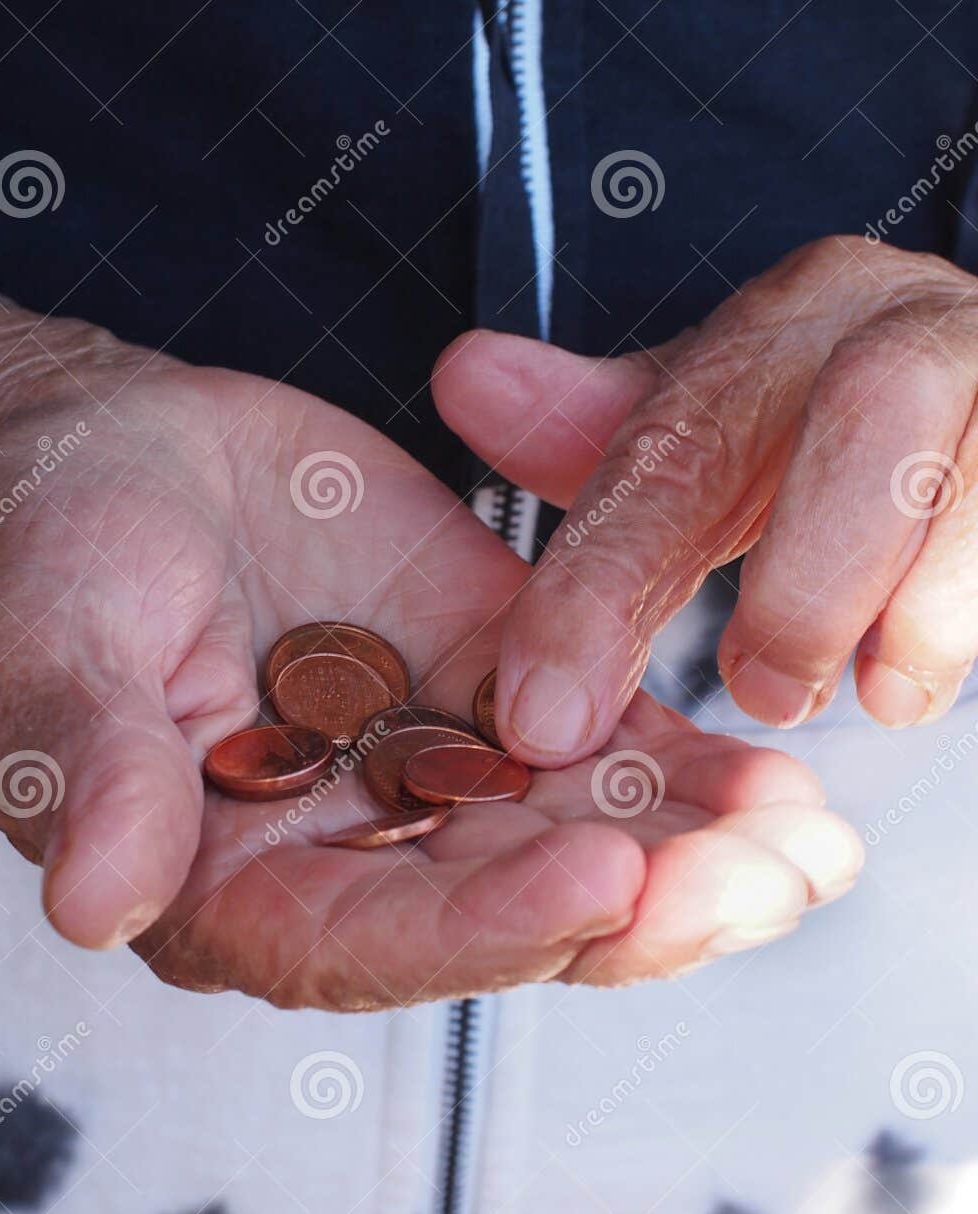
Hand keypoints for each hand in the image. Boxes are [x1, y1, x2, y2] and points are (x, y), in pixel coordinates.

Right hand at [0, 199, 860, 1006]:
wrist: (95, 458)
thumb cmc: (31, 560)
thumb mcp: (39, 652)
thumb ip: (83, 773)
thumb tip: (92, 904)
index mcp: (216, 884)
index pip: (352, 939)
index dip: (472, 923)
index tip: (589, 875)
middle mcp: (332, 855)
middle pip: (492, 911)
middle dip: (630, 906)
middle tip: (754, 879)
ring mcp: (414, 774)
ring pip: (564, 836)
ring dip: (691, 851)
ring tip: (803, 840)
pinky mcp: (476, 686)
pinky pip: (589, 736)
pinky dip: (683, 761)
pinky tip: (775, 774)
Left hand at [436, 235, 977, 763]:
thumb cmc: (818, 424)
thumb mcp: (700, 424)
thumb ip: (585, 429)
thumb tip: (462, 374)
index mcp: (785, 323)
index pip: (673, 449)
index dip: (601, 587)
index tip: (543, 714)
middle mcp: (906, 323)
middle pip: (868, 412)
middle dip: (807, 576)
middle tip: (762, 693)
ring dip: (925, 600)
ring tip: (881, 697)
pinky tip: (928, 676)